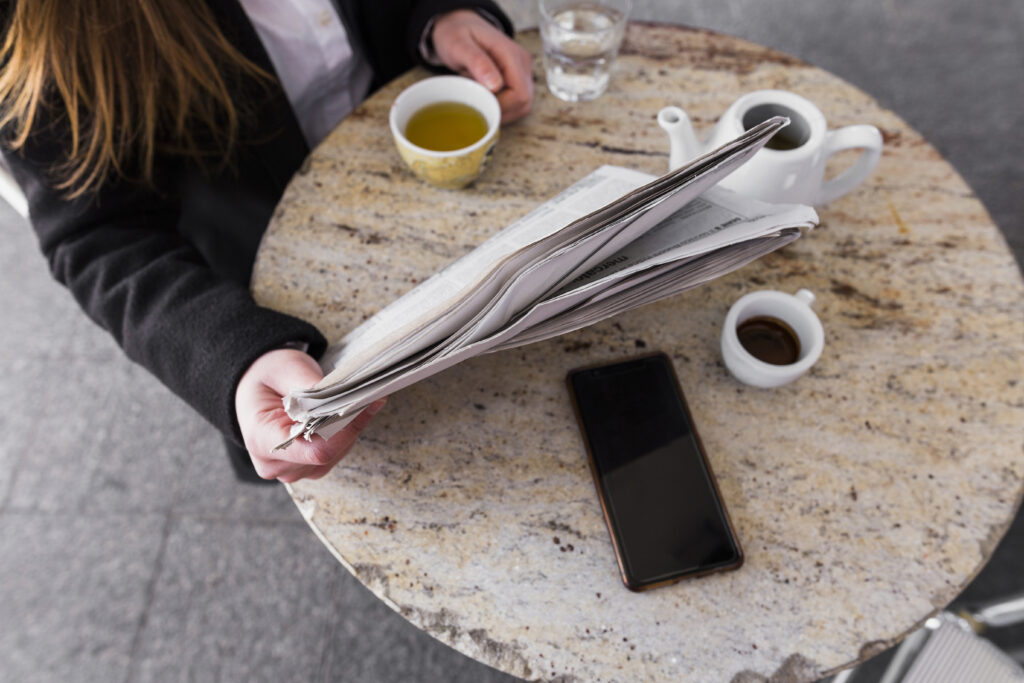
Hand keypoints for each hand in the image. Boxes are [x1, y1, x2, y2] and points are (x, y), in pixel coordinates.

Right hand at [234, 349, 385, 482]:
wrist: (255, 386)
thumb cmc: (266, 376)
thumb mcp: (285, 369)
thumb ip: (309, 385)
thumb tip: (338, 397)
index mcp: (261, 439)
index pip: (313, 450)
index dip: (343, 431)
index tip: (360, 406)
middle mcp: (273, 463)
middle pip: (326, 454)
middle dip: (348, 426)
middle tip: (363, 398)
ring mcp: (289, 470)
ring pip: (334, 456)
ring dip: (348, 431)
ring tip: (354, 404)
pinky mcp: (304, 467)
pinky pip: (333, 455)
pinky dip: (344, 435)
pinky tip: (347, 415)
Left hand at [431, 10, 532, 122]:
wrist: (459, 26)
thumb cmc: (457, 34)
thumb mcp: (459, 45)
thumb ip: (477, 62)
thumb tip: (496, 86)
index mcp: (511, 55)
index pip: (519, 94)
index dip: (501, 107)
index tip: (478, 104)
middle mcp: (522, 63)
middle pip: (524, 102)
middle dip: (501, 111)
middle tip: (477, 105)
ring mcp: (522, 71)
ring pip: (522, 105)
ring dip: (502, 111)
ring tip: (480, 101)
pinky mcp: (517, 78)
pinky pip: (516, 102)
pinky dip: (502, 108)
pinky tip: (486, 100)